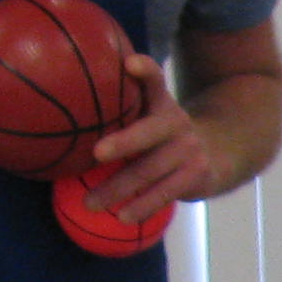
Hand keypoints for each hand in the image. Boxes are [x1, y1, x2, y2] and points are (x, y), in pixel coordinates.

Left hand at [82, 51, 219, 220]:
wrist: (219, 152)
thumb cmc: (164, 132)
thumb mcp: (152, 111)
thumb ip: (122, 106)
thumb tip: (61, 111)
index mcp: (162, 103)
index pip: (155, 80)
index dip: (145, 70)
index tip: (130, 64)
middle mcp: (177, 123)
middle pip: (148, 133)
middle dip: (124, 142)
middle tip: (95, 153)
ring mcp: (189, 151)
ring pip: (149, 171)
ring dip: (118, 189)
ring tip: (90, 203)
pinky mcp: (197, 176)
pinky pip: (165, 194)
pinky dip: (142, 207)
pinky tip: (122, 217)